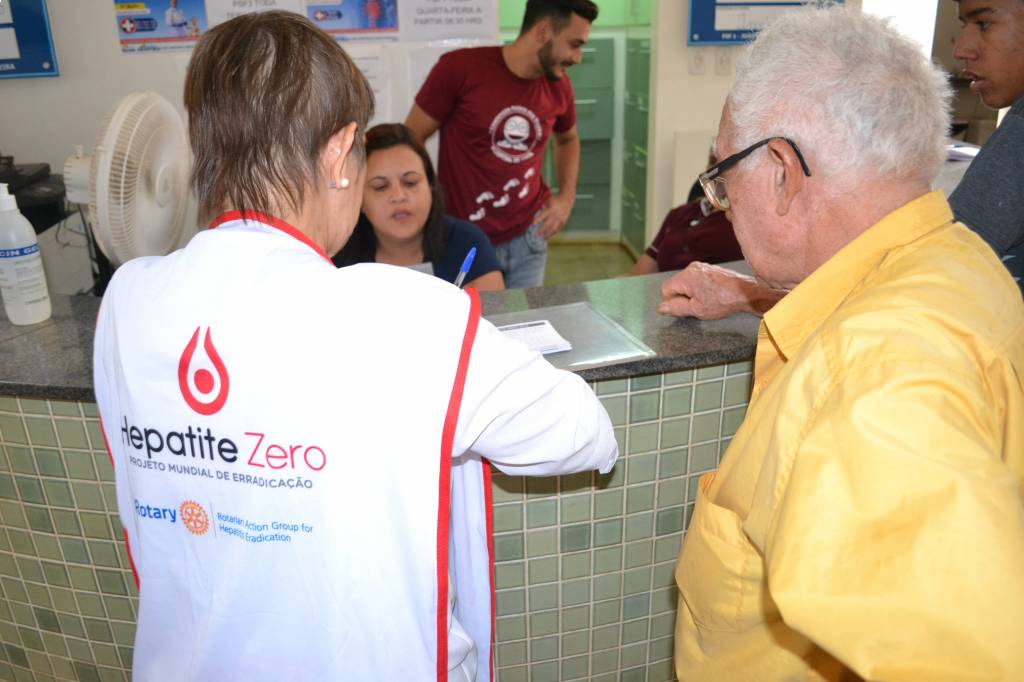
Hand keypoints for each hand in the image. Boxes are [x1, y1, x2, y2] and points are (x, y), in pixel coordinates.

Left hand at [534, 193, 574, 239]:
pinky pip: (558, 229)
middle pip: (548, 224)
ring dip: (548, 234)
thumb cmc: (555, 200)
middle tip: (535, 235)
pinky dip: (553, 234)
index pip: (543, 215)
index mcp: (551, 209)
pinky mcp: (563, 222)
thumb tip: (532, 209)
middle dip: (541, 230)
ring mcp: (560, 219)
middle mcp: (556, 215)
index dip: (537, 220)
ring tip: (543, 238)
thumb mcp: (548, 200)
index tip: (532, 224)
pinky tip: (549, 237)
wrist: (567, 200)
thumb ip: (541, 205)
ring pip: (554, 229)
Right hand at [658, 262, 776, 319]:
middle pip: (675, 285)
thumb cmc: (723, 301)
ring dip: (692, 293)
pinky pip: (696, 280)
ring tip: (707, 300)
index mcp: (686, 277)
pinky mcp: (709, 269)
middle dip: (682, 296)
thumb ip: (676, 308)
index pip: (665, 289)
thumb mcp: (697, 310)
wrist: (747, 292)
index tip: (686, 307)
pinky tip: (712, 295)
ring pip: (686, 283)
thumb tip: (661, 308)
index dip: (672, 301)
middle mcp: (692, 268)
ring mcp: (702, 267)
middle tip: (698, 305)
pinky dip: (700, 289)